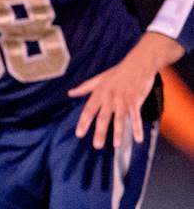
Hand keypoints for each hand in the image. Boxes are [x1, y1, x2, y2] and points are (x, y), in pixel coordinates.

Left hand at [68, 33, 177, 148]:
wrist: (139, 63)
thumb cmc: (118, 72)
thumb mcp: (98, 78)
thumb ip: (84, 88)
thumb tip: (70, 93)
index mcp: (99, 93)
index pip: (89, 110)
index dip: (84, 122)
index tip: (79, 134)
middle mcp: (110, 98)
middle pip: (104, 117)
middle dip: (100, 132)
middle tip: (97, 146)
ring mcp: (124, 100)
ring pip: (120, 119)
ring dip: (118, 132)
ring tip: (116, 145)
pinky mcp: (136, 100)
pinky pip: (136, 116)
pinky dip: (137, 128)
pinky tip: (137, 139)